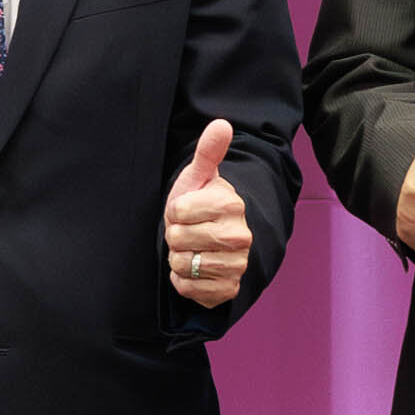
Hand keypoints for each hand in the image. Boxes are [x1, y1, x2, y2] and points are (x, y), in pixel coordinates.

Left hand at [160, 119, 250, 308]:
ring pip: (182, 264)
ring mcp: (237, 265)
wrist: (212, 242)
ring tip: (192, 249)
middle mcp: (240, 236)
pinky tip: (193, 270)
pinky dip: (183, 281)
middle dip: (175, 235)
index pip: (178, 211)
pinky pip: (188, 289)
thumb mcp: (199, 178)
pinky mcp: (228, 290)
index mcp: (231, 204)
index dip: (174, 211)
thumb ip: (208, 152)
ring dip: (178, 259)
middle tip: (188, 231)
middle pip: (178, 239)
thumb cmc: (200, 206)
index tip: (186, 211)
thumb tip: (222, 124)